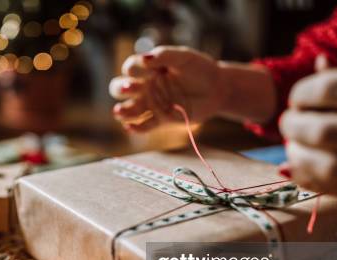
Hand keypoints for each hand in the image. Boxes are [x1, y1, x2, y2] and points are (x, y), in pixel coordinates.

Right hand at [109, 46, 226, 132]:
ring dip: (122, 111)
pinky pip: (144, 126)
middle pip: (120, 88)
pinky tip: (130, 128)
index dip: (134, 68)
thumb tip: (144, 58)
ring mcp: (152, 104)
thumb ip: (164, 55)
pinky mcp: (161, 119)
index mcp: (149, 69)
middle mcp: (146, 86)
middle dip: (121, 88)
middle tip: (130, 88)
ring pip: (129, 109)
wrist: (217, 89)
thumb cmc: (200, 69)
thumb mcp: (184, 57)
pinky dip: (135, 128)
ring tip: (119, 112)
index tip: (149, 68)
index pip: (131, 68)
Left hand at [280, 65, 336, 196]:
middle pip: (325, 131)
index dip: (304, 93)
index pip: (332, 89)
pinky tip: (301, 167)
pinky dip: (310, 179)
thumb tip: (317, 63)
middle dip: (294, 127)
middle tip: (288, 123)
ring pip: (330, 167)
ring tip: (291, 146)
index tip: (297, 98)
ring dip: (298, 157)